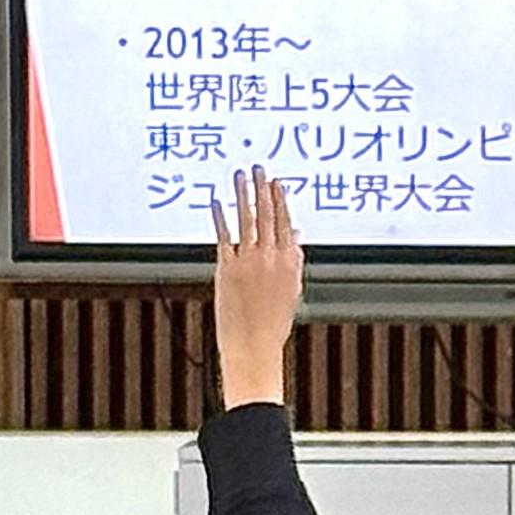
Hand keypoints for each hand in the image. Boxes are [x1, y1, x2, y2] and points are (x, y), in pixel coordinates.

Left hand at [211, 168, 302, 409]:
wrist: (253, 345)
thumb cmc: (273, 322)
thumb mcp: (291, 288)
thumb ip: (294, 259)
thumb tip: (297, 234)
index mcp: (291, 262)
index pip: (287, 223)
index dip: (281, 200)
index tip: (277, 182)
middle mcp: (271, 258)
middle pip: (268, 216)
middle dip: (262, 189)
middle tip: (258, 168)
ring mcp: (249, 262)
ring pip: (247, 220)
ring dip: (243, 195)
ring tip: (239, 176)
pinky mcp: (227, 269)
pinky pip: (224, 237)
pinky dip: (220, 218)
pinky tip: (217, 202)